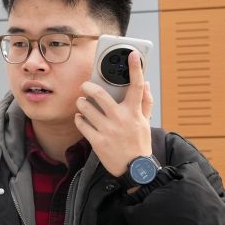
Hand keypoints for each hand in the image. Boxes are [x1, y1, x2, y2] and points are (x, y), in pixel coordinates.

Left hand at [75, 51, 153, 176]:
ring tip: (81, 102)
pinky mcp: (98, 142)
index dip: (135, 68)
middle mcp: (121, 119)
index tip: (132, 54)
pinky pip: (82, 125)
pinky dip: (79, 119)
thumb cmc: (139, 143)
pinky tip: (80, 118)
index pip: (137, 86)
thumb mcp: (145, 122)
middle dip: (88, 87)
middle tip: (85, 85)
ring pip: (86, 109)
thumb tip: (146, 84)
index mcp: (134, 112)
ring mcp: (108, 130)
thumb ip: (145, 102)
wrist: (134, 169)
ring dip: (81, 103)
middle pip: (100, 95)